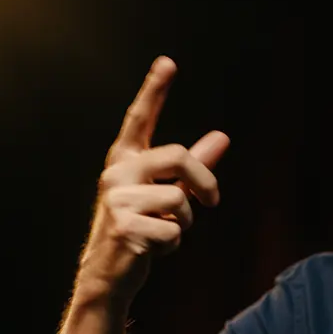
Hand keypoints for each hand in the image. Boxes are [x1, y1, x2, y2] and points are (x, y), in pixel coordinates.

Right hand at [77, 56, 229, 301]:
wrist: (109, 272)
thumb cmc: (143, 227)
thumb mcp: (169, 193)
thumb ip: (195, 166)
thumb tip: (223, 136)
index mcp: (125, 160)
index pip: (140, 119)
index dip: (154, 90)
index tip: (168, 62)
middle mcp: (116, 173)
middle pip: (180, 157)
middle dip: (204, 181)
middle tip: (212, 201)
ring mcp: (117, 200)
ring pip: (180, 200)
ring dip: (185, 222)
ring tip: (162, 230)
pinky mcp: (124, 227)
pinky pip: (174, 231)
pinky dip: (173, 245)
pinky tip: (152, 248)